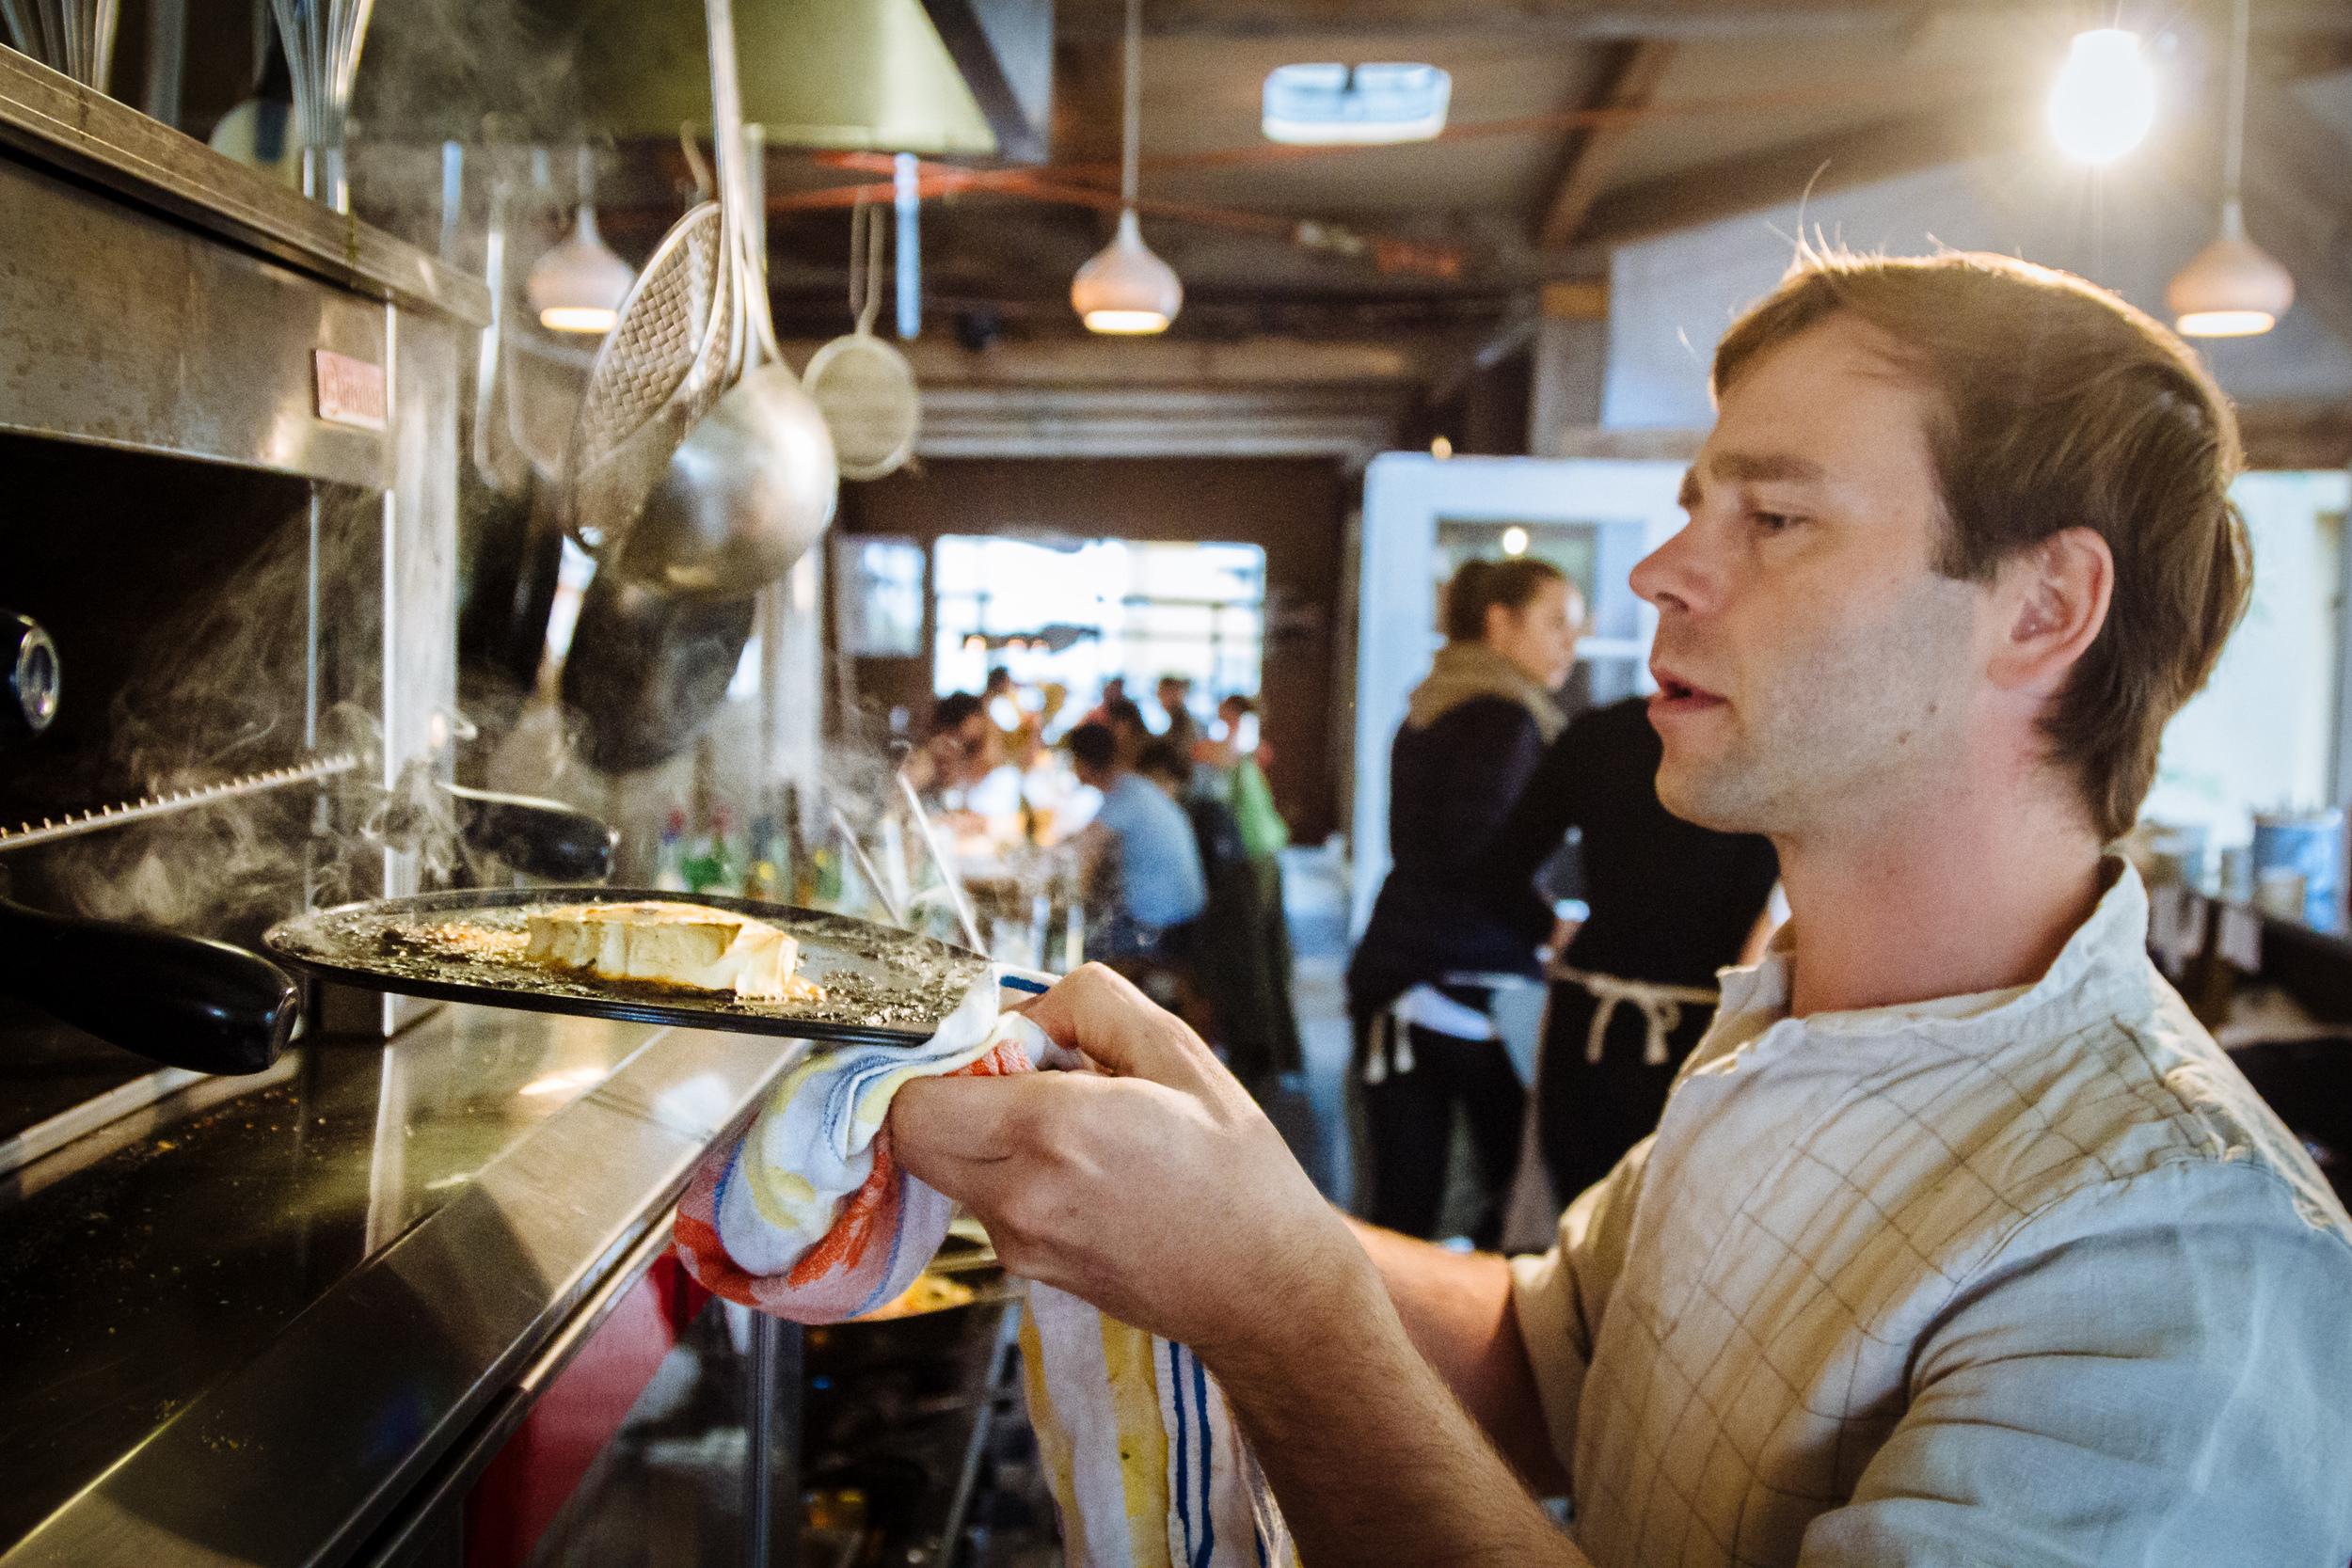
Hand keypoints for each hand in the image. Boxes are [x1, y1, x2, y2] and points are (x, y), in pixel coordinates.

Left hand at [889, 964, 1364, 1361]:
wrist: (1264, 1288)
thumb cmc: (1235, 1173)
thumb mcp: (1177, 1051)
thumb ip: (1089, 1004)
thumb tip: (1023, 1012)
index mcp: (1050, 1129)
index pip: (914, 1095)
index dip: (943, 1057)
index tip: (996, 1044)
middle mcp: (1017, 1196)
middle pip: (912, 1134)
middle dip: (949, 1093)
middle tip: (1022, 1078)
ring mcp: (1016, 1243)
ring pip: (947, 1167)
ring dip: (982, 1134)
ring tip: (1068, 1126)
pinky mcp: (1027, 1269)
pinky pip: (986, 1202)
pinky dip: (1012, 1174)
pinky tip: (1083, 1170)